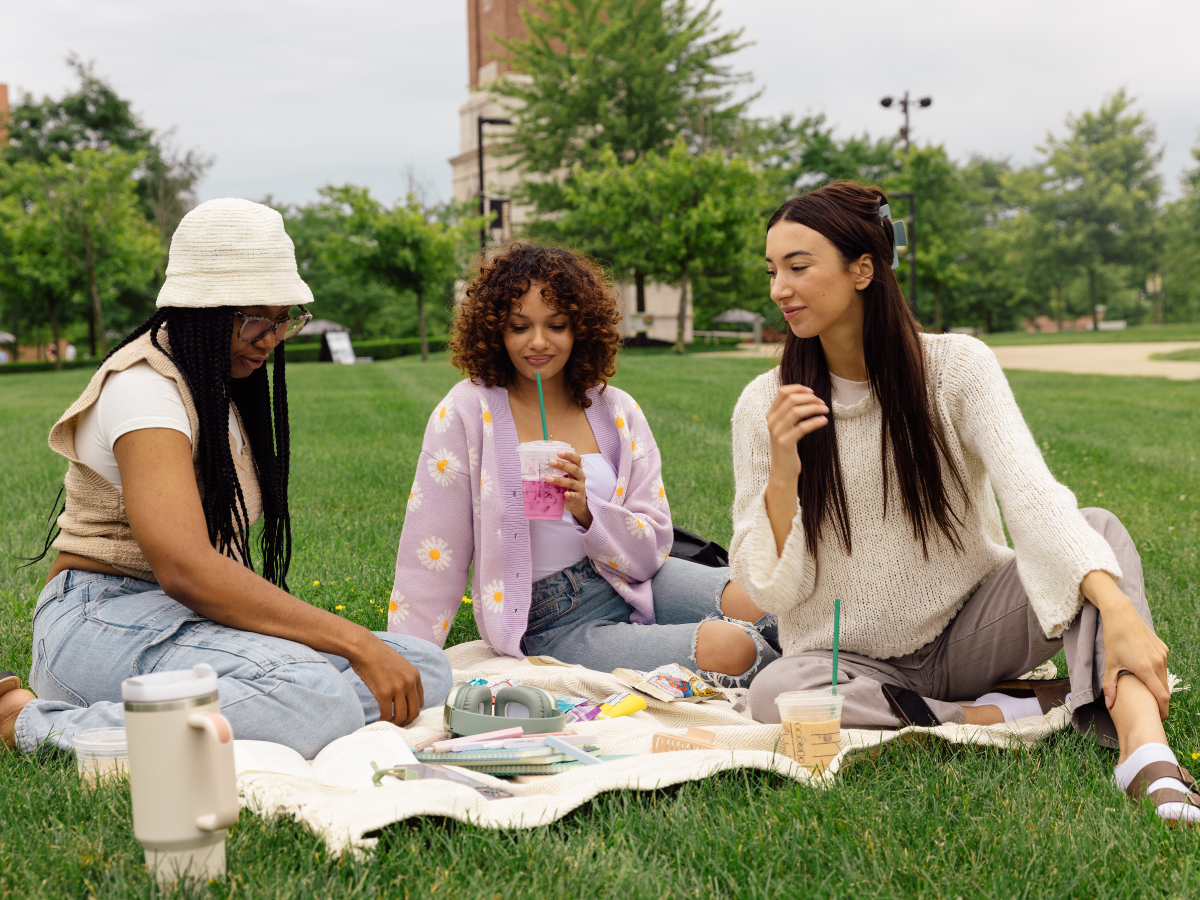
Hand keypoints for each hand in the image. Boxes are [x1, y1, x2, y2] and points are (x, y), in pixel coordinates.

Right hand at [348, 635, 424, 726]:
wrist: (364, 648)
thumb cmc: (378, 656)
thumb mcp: (400, 665)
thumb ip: (405, 679)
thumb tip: (402, 697)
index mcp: (415, 676)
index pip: (420, 703)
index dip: (412, 712)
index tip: (403, 716)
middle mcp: (409, 682)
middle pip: (414, 712)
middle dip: (405, 722)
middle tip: (395, 725)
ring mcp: (397, 688)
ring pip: (402, 716)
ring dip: (394, 724)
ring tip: (386, 723)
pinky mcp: (384, 693)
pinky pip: (387, 714)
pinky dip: (383, 721)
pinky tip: (378, 720)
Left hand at [549, 450, 591, 528]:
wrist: (577, 502)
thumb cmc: (569, 486)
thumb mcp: (567, 476)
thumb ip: (559, 470)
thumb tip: (542, 462)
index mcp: (578, 469)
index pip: (577, 459)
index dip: (569, 455)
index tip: (559, 452)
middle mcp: (581, 477)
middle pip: (574, 469)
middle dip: (562, 465)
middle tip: (550, 462)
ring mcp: (580, 487)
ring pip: (571, 482)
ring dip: (559, 480)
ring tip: (548, 478)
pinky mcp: (577, 497)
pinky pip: (574, 496)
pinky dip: (570, 494)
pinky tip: (565, 493)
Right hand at [765, 384, 828, 486]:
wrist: (782, 469)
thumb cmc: (788, 446)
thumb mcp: (785, 427)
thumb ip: (790, 412)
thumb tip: (809, 395)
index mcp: (771, 414)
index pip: (782, 392)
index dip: (798, 388)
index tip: (812, 392)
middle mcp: (772, 421)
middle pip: (791, 399)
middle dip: (810, 398)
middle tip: (822, 403)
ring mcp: (777, 432)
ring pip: (796, 411)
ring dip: (814, 408)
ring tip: (826, 410)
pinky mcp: (785, 443)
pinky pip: (802, 427)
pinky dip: (815, 422)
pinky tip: (824, 421)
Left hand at [1083, 571, 1169, 718]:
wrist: (1122, 615)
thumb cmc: (1113, 639)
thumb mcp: (1109, 663)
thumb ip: (1110, 686)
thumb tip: (1109, 705)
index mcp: (1145, 668)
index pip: (1161, 696)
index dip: (1162, 710)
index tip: (1158, 719)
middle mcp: (1157, 662)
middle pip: (1164, 689)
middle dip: (1160, 702)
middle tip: (1151, 712)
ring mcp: (1162, 655)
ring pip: (1165, 678)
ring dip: (1159, 688)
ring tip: (1149, 697)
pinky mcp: (1163, 649)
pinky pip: (1163, 667)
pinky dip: (1158, 675)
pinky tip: (1148, 678)